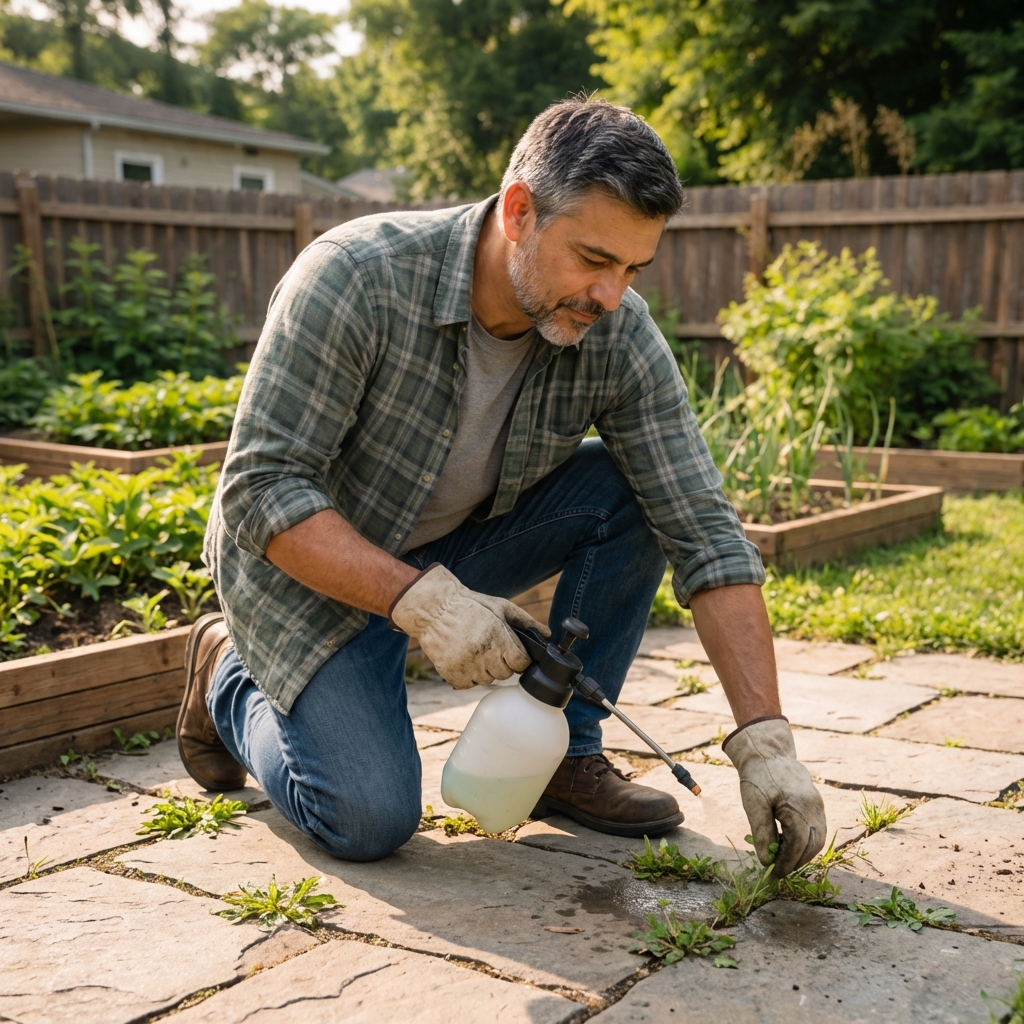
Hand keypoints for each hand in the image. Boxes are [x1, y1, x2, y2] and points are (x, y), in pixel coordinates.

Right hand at [390, 564, 549, 688]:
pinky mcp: (451, 673)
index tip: (511, 652)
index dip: (518, 658)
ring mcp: (466, 666)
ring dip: (485, 670)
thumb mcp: (501, 607)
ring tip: (475, 651)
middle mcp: (483, 654)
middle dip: (502, 663)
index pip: (521, 664)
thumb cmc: (471, 606)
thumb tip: (547, 634)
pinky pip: (468, 684)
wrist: (435, 608)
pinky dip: (468, 675)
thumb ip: (526, 622)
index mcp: (498, 637)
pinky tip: (464, 659)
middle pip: (505, 674)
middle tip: (491, 648)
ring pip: (487, 681)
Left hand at [722, 717, 825, 877]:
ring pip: (818, 839)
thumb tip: (767, 862)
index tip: (773, 874)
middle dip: (797, 862)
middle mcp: (814, 808)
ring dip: (803, 852)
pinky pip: (817, 828)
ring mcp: (818, 805)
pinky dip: (806, 840)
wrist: (768, 751)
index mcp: (799, 808)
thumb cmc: (758, 778)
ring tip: (782, 857)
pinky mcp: (817, 803)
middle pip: (813, 846)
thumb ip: (762, 833)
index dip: (787, 864)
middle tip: (778, 870)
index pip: (798, 847)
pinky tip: (788, 841)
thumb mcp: (754, 805)